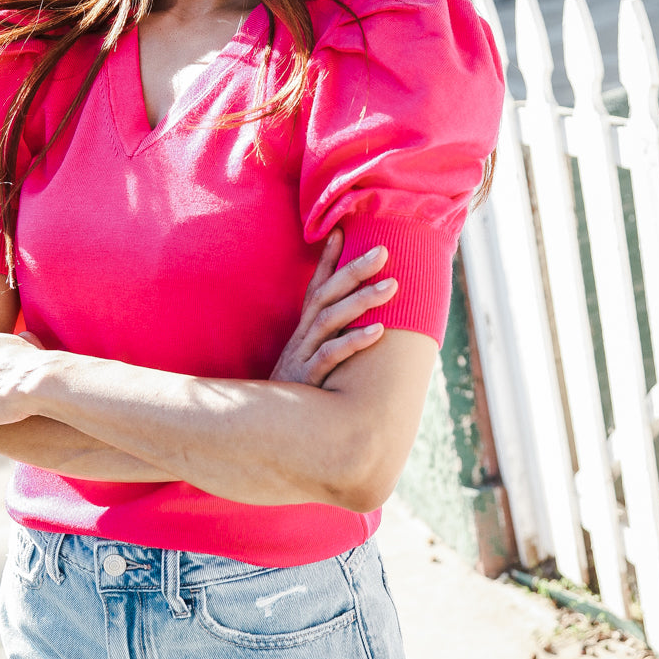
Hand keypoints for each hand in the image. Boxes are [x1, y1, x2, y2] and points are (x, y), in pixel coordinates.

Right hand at [271, 230, 396, 386]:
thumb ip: (325, 337)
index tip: (341, 231)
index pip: (316, 287)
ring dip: (361, 300)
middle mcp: (302, 337)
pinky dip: (354, 342)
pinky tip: (378, 332)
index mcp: (303, 330)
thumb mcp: (306, 360)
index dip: (328, 260)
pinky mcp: (308, 378)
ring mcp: (303, 356)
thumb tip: (353, 321)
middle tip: (384, 250)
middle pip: (326, 295)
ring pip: (330, 320)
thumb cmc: (297, 391)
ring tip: (392, 286)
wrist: (267, 428)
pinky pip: (331, 356)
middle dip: (354, 270)